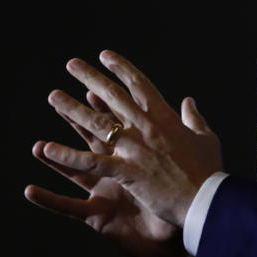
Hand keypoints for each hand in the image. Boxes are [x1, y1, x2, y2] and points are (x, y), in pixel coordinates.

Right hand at [25, 90, 186, 256]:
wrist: (177, 240)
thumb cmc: (180, 204)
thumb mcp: (185, 161)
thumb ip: (183, 132)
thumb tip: (188, 102)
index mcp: (136, 158)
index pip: (121, 127)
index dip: (107, 107)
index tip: (94, 88)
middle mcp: (116, 173)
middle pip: (93, 141)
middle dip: (76, 120)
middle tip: (56, 99)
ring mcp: (104, 194)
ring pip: (75, 171)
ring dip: (55, 159)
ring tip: (36, 146)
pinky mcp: (97, 216)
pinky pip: (69, 207)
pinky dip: (48, 200)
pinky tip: (29, 191)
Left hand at [30, 50, 221, 228]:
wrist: (208, 201)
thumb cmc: (209, 172)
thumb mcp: (206, 139)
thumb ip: (194, 118)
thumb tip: (189, 101)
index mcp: (165, 117)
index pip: (139, 85)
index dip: (121, 67)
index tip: (105, 55)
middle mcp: (147, 128)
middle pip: (113, 96)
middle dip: (90, 77)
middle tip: (72, 65)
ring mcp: (135, 149)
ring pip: (97, 123)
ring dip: (72, 109)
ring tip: (54, 97)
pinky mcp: (126, 172)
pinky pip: (91, 161)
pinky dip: (68, 155)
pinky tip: (47, 148)